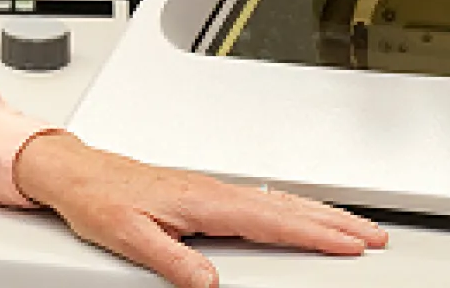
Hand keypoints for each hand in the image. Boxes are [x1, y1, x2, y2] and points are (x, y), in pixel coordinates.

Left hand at [13, 131, 387, 287]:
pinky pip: (258, 199)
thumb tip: (207, 282)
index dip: (315, 233)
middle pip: (285, 206)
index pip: (271, 220)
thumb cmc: (98, 199)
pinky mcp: (202, 193)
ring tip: (351, 225)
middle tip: (373, 235)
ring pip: (275, 200)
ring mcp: (209, 190)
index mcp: (202, 202)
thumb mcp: (129, 236)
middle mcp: (211, 192)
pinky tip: (296, 213)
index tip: (352, 243)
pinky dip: (289, 206)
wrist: (76, 173)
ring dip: (317, 212)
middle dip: (332, 221)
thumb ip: (171, 260)